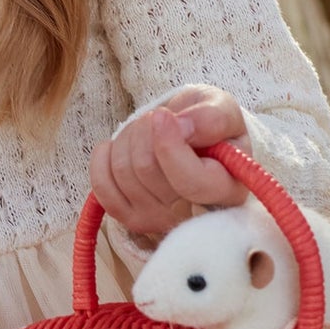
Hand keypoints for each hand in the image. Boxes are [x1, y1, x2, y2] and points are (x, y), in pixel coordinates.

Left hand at [89, 85, 251, 240]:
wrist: (188, 136)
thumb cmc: (208, 124)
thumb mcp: (222, 109)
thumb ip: (214, 116)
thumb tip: (183, 126)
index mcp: (227, 190)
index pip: (190, 182)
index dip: (168, 146)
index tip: (163, 116)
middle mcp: (195, 214)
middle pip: (147, 170)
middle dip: (145, 130)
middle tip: (158, 118)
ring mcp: (160, 219)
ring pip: (124, 172)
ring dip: (128, 138)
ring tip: (146, 131)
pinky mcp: (132, 217)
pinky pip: (102, 186)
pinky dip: (104, 157)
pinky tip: (118, 146)